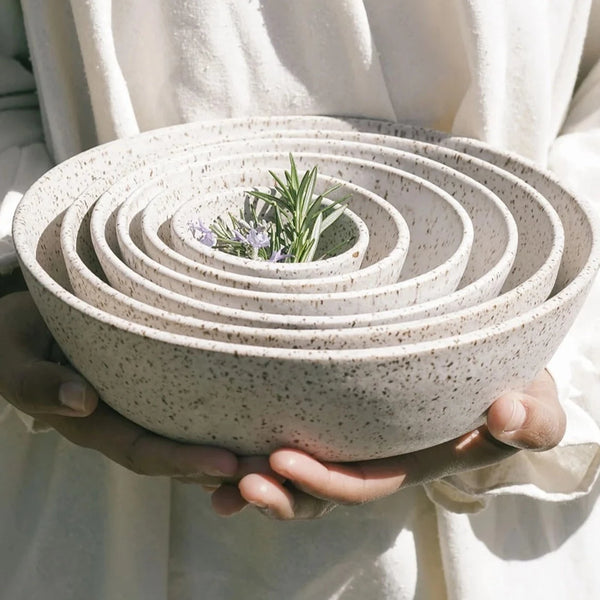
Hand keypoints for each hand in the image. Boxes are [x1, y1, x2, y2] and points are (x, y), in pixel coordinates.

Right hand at [0, 291, 251, 483]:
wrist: (26, 321)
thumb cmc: (16, 337)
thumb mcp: (13, 358)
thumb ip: (37, 382)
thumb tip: (80, 401)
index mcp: (93, 425)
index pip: (144, 452)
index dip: (183, 461)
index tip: (228, 464)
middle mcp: (124, 421)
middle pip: (179, 453)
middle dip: (225, 466)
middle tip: (274, 466)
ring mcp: (144, 404)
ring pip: (192, 433)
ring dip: (235, 445)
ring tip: (281, 448)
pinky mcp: (160, 383)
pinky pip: (193, 405)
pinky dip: (225, 415)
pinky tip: (259, 412)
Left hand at [211, 369, 564, 518]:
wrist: (492, 363)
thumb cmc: (514, 385)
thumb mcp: (534, 405)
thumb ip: (533, 420)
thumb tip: (507, 414)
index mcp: (409, 461)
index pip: (361, 485)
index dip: (323, 482)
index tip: (283, 459)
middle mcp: (374, 453)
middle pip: (317, 488)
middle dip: (276, 490)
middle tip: (236, 475)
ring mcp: (351, 432)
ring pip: (297, 466)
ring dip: (257, 471)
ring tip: (213, 469)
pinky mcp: (334, 403)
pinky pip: (294, 425)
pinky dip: (256, 433)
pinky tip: (221, 427)